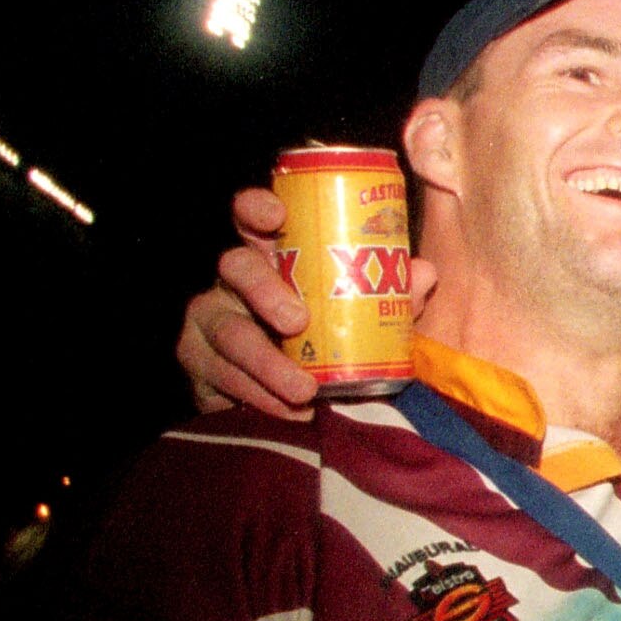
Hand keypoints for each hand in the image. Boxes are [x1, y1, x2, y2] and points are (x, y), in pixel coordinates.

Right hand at [172, 188, 435, 421]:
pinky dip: (261, 398)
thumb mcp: (362, 313)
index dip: (257, 207)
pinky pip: (223, 380)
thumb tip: (420, 273)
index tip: (277, 215)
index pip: (252, 217)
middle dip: (266, 292)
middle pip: (235, 266)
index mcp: (271, 256)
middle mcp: (234, 282)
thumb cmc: (328, 339)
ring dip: (267, 364)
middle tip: (298, 322)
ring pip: (230, 334)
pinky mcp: (200, 366)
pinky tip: (289, 412)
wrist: (291, 402)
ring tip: (303, 390)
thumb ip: (389, 293)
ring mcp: (210, 322)